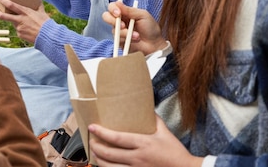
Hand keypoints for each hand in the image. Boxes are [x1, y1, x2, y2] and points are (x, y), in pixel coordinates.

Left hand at [0, 0, 48, 43]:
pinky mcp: (19, 35)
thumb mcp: (42, 12)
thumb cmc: (45, 23)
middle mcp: (20, 20)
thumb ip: (38, 5)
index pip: (11, 5)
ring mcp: (19, 28)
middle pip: (3, 16)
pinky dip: (22, 29)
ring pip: (13, 23)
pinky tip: (29, 30)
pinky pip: (18, 30)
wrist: (47, 36)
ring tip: (26, 23)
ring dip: (16, 21)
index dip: (3, 1)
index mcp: (25, 12)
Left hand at [88, 116, 203, 166]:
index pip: (116, 138)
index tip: (92, 127)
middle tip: (91, 141)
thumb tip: (145, 107)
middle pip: (109, 154)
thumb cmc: (175, 152)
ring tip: (95, 153)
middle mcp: (137, 158)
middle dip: (96, 147)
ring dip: (99, 160)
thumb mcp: (165, 132)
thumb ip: (154, 119)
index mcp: (143, 144)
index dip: (101, 133)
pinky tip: (106, 165)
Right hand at [102, 2, 165, 55]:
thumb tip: (118, 3)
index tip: (118, 13)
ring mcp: (119, 31)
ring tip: (137, 35)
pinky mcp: (119, 41)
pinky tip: (135, 39)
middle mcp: (120, 21)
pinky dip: (127, 39)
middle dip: (112, 20)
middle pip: (106, 16)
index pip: (113, 7)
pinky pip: (117, 39)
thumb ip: (130, 10)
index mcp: (125, 13)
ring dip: (125, 32)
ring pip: (113, 29)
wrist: (154, 44)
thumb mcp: (143, 15)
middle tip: (122, 25)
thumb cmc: (151, 28)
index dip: (113, 9)